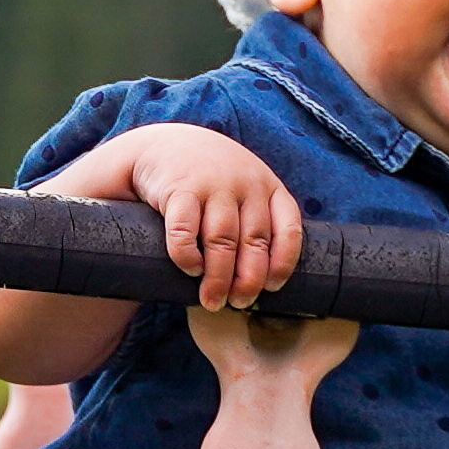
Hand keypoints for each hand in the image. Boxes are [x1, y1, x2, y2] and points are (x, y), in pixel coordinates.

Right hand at [84, 124, 303, 308]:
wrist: (159, 144)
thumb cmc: (207, 179)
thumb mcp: (242, 186)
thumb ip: (259, 217)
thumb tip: (271, 277)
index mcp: (267, 185)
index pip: (288, 228)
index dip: (283, 263)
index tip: (270, 288)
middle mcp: (245, 183)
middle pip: (254, 242)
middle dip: (248, 280)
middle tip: (238, 304)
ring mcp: (212, 184)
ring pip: (222, 241)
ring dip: (218, 277)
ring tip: (212, 301)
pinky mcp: (179, 188)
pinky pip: (185, 230)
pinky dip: (187, 256)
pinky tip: (189, 270)